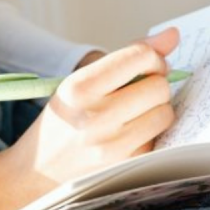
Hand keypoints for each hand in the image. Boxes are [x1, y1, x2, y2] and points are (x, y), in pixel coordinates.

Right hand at [0, 28, 180, 209]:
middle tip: (141, 91)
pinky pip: (158, 139)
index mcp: (79, 87)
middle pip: (159, 86)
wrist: (36, 173)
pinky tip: (130, 136)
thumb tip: (173, 35)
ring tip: (136, 114)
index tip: (150, 65)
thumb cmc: (63, 121)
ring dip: (157, 110)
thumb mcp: (81, 83)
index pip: (139, 57)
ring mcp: (112, 146)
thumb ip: (128, 56)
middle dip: (156, 85)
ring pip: (165, 113)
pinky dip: (151, 134)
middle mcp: (96, 116)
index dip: (154, 58)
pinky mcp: (125, 167)